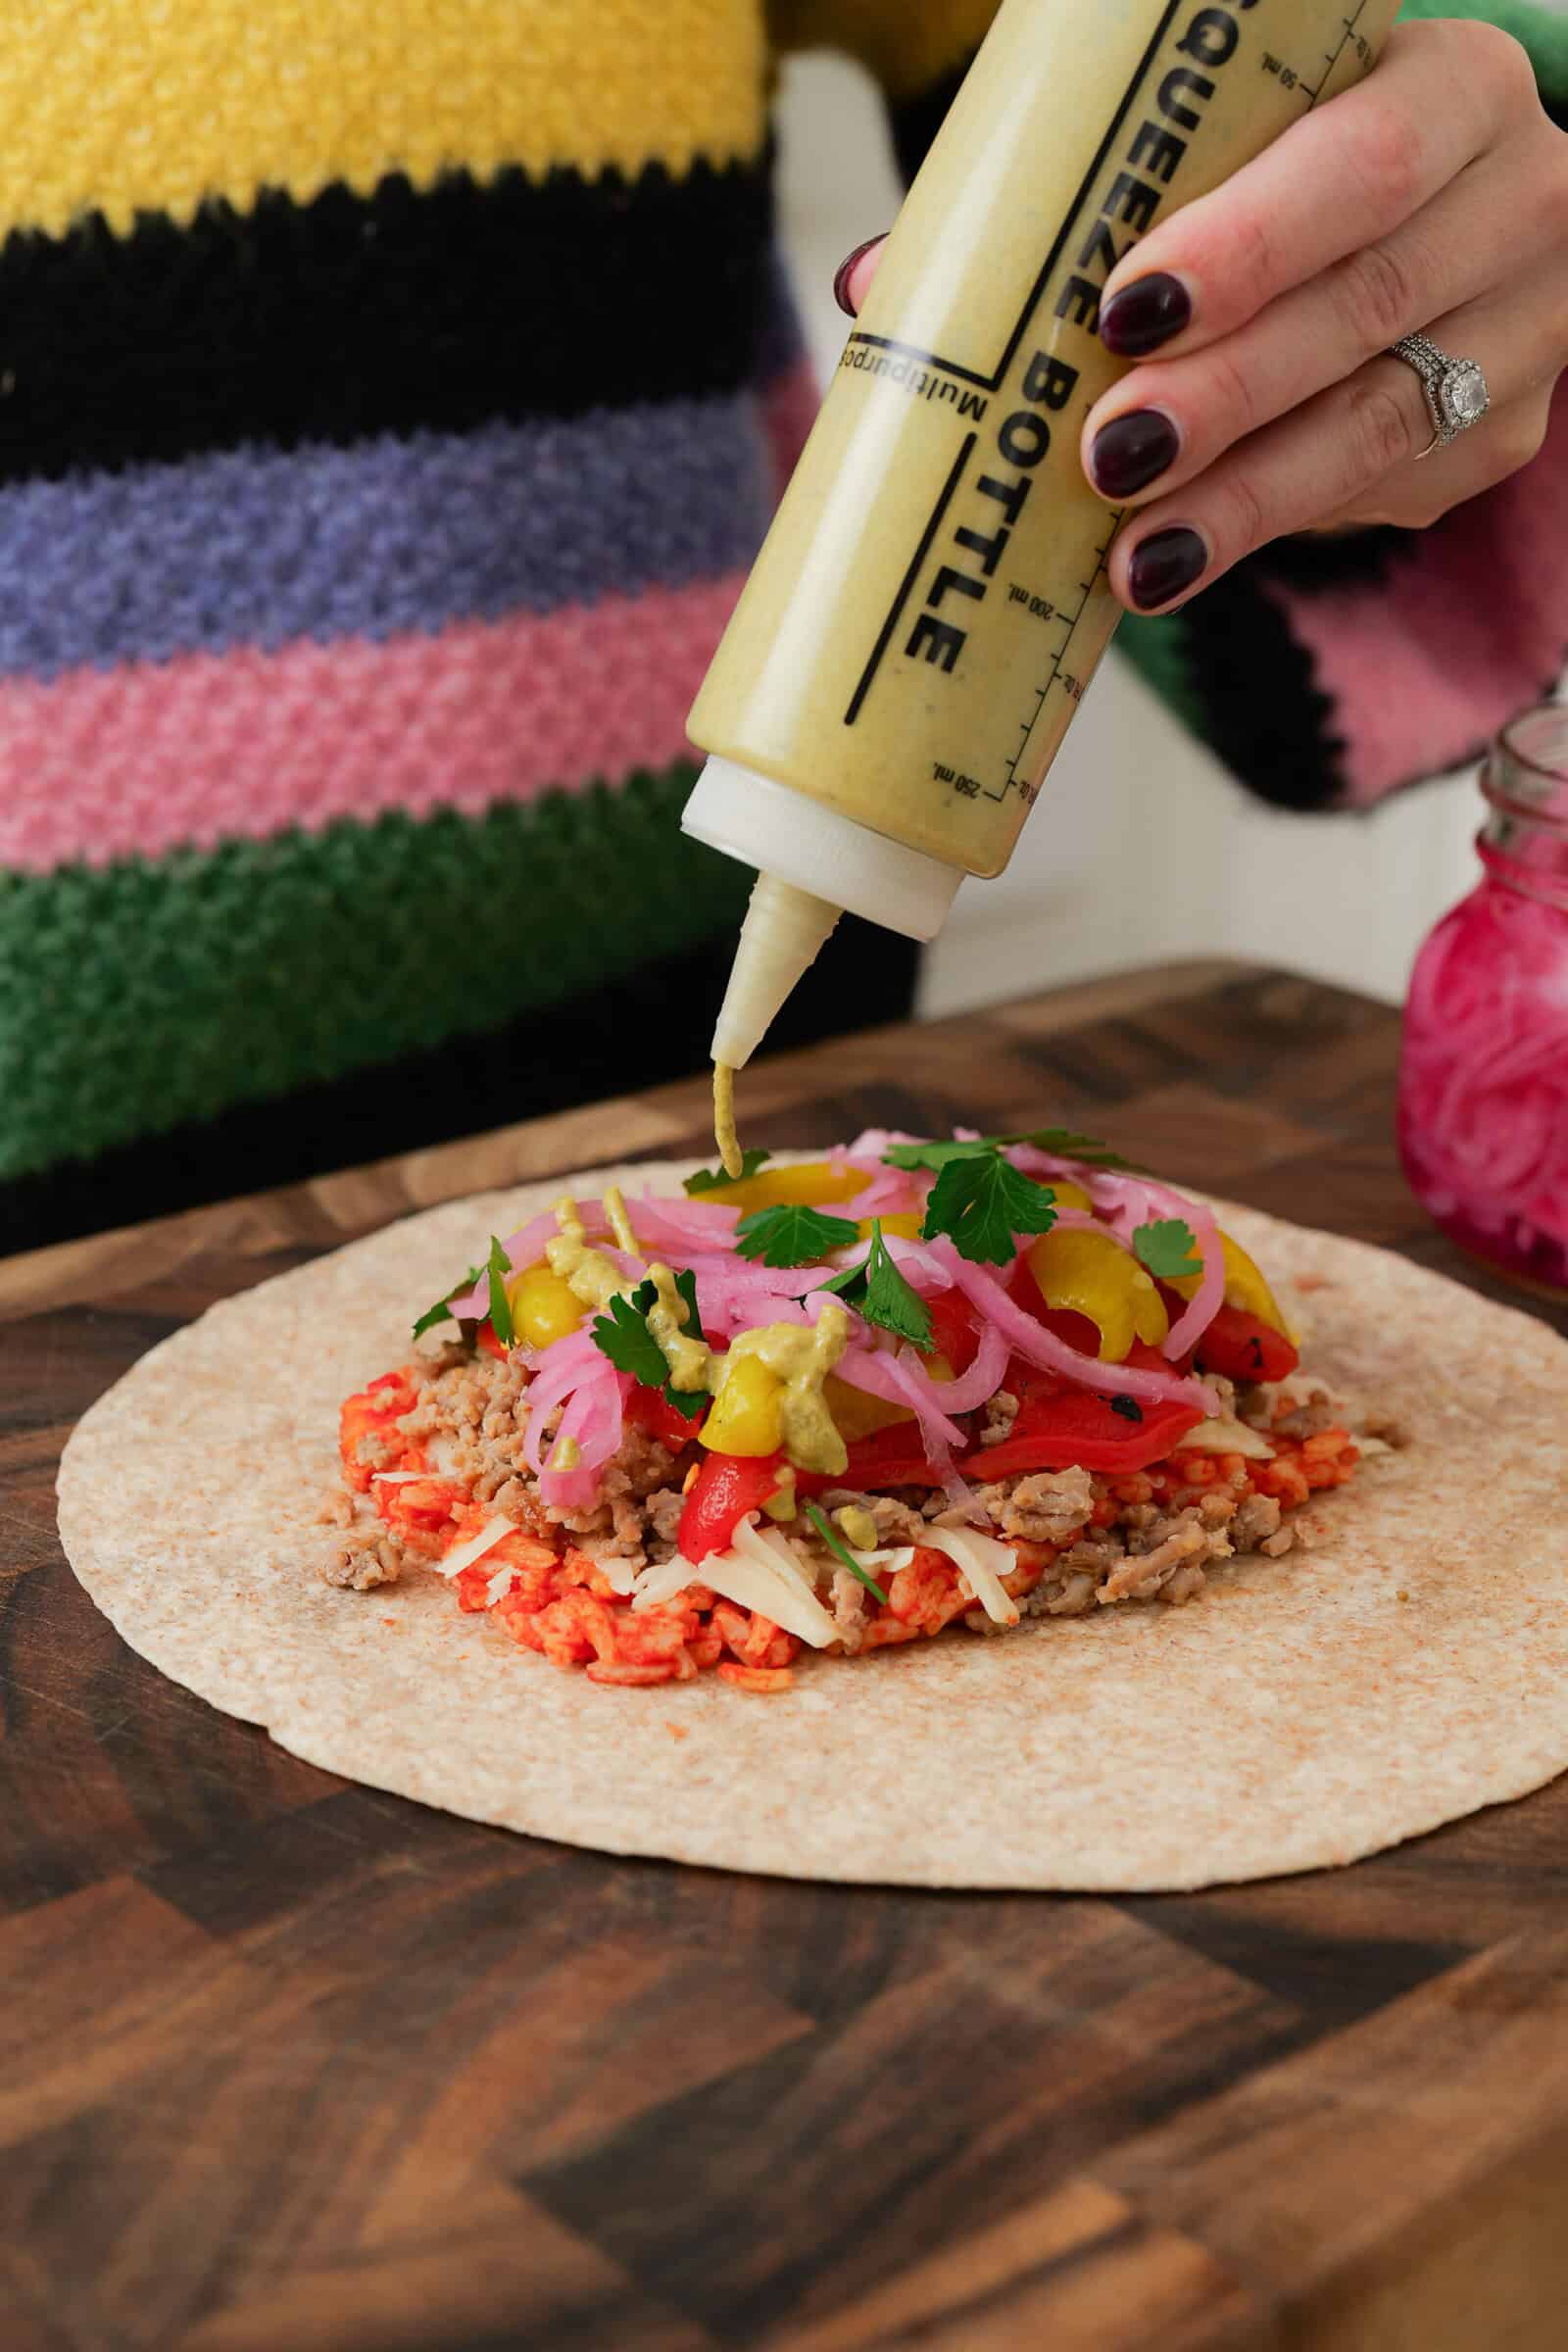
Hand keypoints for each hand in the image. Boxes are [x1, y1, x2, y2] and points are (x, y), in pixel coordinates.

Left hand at [835, 20, 1567, 617]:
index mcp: (1451, 87)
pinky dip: (1267, 530)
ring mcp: (1524, 329)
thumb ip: (1087, 199)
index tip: (1125, 308)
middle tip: (1109, 453)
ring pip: (1380, 424)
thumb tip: (879, 281)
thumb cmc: (1287, 174)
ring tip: (1133, 554)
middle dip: (1225, 392)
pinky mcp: (1497, 435)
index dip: (1248, 240)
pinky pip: (1383, 492)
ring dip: (1242, 499)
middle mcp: (1517, 199)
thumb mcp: (1223, 146)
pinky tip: (1177, 562)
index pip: (1363, 159)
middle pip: (1368, 305)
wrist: (1433, 224)